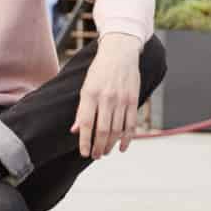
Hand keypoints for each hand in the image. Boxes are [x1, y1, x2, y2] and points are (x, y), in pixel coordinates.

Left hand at [74, 33, 142, 157]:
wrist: (120, 53)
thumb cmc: (99, 71)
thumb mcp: (85, 87)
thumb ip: (81, 110)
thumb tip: (76, 130)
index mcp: (90, 95)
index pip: (87, 124)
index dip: (85, 141)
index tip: (84, 153)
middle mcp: (107, 98)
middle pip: (103, 130)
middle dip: (98, 146)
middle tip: (95, 156)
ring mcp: (122, 100)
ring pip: (117, 129)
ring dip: (110, 144)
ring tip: (104, 152)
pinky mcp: (134, 100)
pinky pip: (131, 124)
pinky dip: (127, 138)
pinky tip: (121, 147)